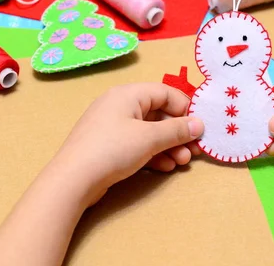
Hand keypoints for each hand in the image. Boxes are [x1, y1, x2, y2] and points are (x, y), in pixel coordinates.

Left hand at [53, 83, 203, 203]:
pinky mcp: (109, 146)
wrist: (72, 180)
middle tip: (195, 150)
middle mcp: (120, 105)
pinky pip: (138, 144)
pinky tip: (166, 167)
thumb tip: (199, 124)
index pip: (165, 92)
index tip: (200, 127)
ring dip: (169, 146)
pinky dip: (154, 153)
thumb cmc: (113, 150)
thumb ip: (177, 130)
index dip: (185, 108)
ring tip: (182, 162)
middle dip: (178, 133)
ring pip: (150, 131)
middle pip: (159, 113)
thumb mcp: (149, 138)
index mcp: (128, 94)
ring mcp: (113, 126)